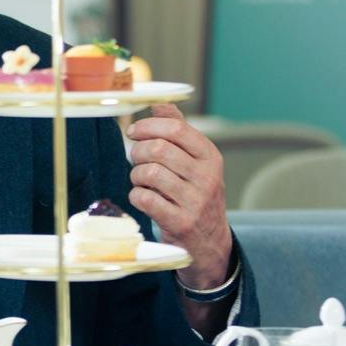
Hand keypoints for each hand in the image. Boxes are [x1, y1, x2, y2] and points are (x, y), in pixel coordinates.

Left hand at [125, 105, 232, 286]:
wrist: (210, 244)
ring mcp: (195, 201)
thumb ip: (178, 132)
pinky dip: (136, 196)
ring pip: (149, 173)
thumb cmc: (195, 195)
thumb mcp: (196, 162)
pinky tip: (144, 199)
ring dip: (136, 176)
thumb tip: (159, 102)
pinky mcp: (180, 222)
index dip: (148, 126)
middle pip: (158, 149)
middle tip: (136, 160)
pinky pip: (144, 198)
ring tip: (142, 181)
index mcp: (211, 157)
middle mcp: (207, 177)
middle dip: (138, 152)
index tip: (134, 132)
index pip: (176, 128)